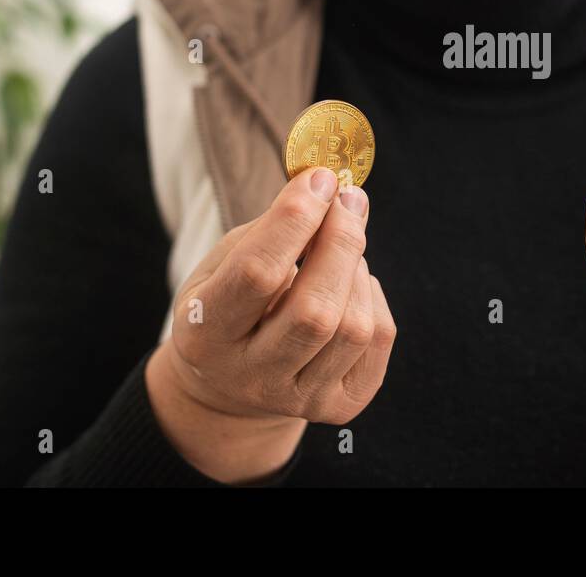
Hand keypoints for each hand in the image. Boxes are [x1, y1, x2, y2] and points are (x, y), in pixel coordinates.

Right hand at [146, 166, 396, 482]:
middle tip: (348, 199)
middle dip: (340, 242)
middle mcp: (251, 376)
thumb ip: (272, 230)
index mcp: (206, 334)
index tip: (320, 179)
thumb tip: (332, 190)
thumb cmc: (227, 304)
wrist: (227, 386)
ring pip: (354, 326)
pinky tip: (350, 286)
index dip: (295, 219)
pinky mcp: (339, 407)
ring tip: (341, 248)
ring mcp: (299, 400)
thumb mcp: (222, 264)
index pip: (257, 274)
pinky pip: (379, 339)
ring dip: (357, 269)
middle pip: (315, 310)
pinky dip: (372, 297)